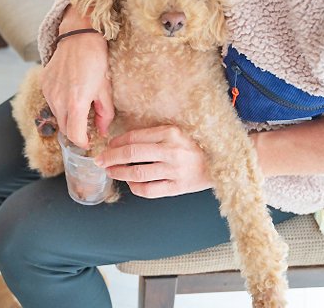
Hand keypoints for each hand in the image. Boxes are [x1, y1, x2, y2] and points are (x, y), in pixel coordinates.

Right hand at [38, 5, 114, 148]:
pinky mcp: (43, 82)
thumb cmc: (97, 62)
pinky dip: (59, 104)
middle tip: (87, 127)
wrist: (80, 37)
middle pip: (64, 128)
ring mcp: (48, 91)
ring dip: (67, 118)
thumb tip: (103, 132)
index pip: (75, 135)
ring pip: (56, 115)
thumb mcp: (106, 90)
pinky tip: (70, 94)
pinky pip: (50, 101)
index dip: (83, 142)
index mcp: (76, 104)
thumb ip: (104, 114)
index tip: (89, 142)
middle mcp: (58, 100)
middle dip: (76, 132)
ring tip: (79, 107)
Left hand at [94, 125, 212, 197]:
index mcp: (171, 132)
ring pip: (138, 173)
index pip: (134, 137)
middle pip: (132, 154)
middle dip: (110, 157)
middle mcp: (172, 150)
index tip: (108, 146)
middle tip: (100, 160)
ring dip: (119, 173)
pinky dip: (135, 187)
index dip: (116, 142)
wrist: (223, 162)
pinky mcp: (178, 187)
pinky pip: (150, 190)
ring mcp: (175, 170)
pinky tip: (130, 183)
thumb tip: (124, 142)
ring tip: (111, 172)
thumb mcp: (177, 132)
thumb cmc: (196, 146)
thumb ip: (155, 135)